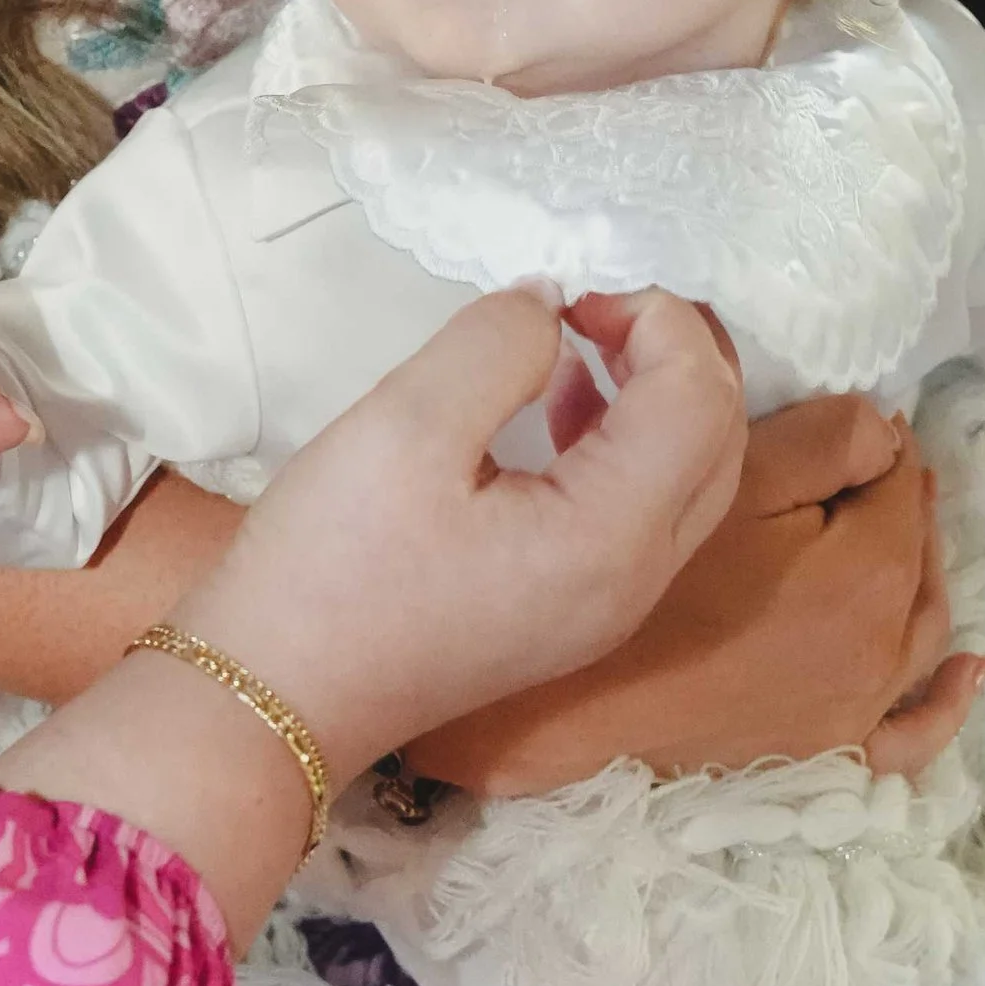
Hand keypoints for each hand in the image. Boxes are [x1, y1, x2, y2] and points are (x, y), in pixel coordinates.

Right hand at [0, 289, 746, 947]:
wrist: (268, 698)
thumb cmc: (331, 565)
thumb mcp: (405, 424)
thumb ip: (496, 344)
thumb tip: (550, 305)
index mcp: (612, 538)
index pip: (699, 402)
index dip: (658, 320)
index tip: (574, 287)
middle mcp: (634, 581)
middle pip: (717, 443)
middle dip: (676, 353)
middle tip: (596, 299)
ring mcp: (605, 608)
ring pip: (686, 480)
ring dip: (655, 396)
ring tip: (581, 336)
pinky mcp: (566, 614)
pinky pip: (637, 513)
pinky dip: (621, 443)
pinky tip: (555, 403)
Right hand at [411, 394, 983, 794]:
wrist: (558, 713)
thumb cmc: (635, 586)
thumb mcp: (725, 478)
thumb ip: (826, 437)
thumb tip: (888, 428)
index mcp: (867, 574)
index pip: (898, 479)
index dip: (869, 435)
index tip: (830, 413)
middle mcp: (884, 650)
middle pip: (915, 549)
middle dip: (896, 495)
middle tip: (857, 454)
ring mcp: (859, 712)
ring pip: (922, 628)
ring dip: (916, 568)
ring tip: (890, 525)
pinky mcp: (826, 754)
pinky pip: (914, 730)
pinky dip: (946, 698)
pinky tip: (965, 669)